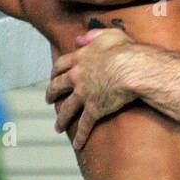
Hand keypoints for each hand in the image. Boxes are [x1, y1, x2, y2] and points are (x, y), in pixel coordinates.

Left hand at [46, 27, 133, 149]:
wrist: (131, 69)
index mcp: (80, 58)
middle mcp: (77, 77)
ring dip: (61, 119)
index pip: (61, 64)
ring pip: (67, 109)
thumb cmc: (125, 50)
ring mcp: (84, 94)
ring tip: (57, 127)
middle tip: (48, 100)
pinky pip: (85, 125)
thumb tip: (79, 38)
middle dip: (51, 94)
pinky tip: (77, 144)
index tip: (52, 76)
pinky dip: (80, 135)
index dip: (55, 71)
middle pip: (58, 86)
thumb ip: (93, 35)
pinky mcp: (94, 109)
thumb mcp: (109, 35)